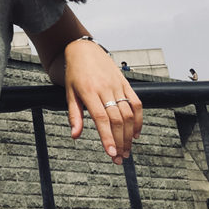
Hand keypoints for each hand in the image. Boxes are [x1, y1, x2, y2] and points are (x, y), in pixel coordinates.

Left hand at [64, 40, 141, 164]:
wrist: (84, 50)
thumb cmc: (75, 73)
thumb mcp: (69, 93)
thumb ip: (74, 115)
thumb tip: (75, 136)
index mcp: (89, 92)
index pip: (101, 119)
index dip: (108, 138)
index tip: (112, 154)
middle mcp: (105, 89)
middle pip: (117, 120)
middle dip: (120, 142)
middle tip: (120, 158)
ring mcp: (117, 86)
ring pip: (129, 114)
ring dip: (130, 135)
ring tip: (127, 150)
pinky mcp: (126, 83)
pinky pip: (136, 103)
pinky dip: (139, 120)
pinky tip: (136, 133)